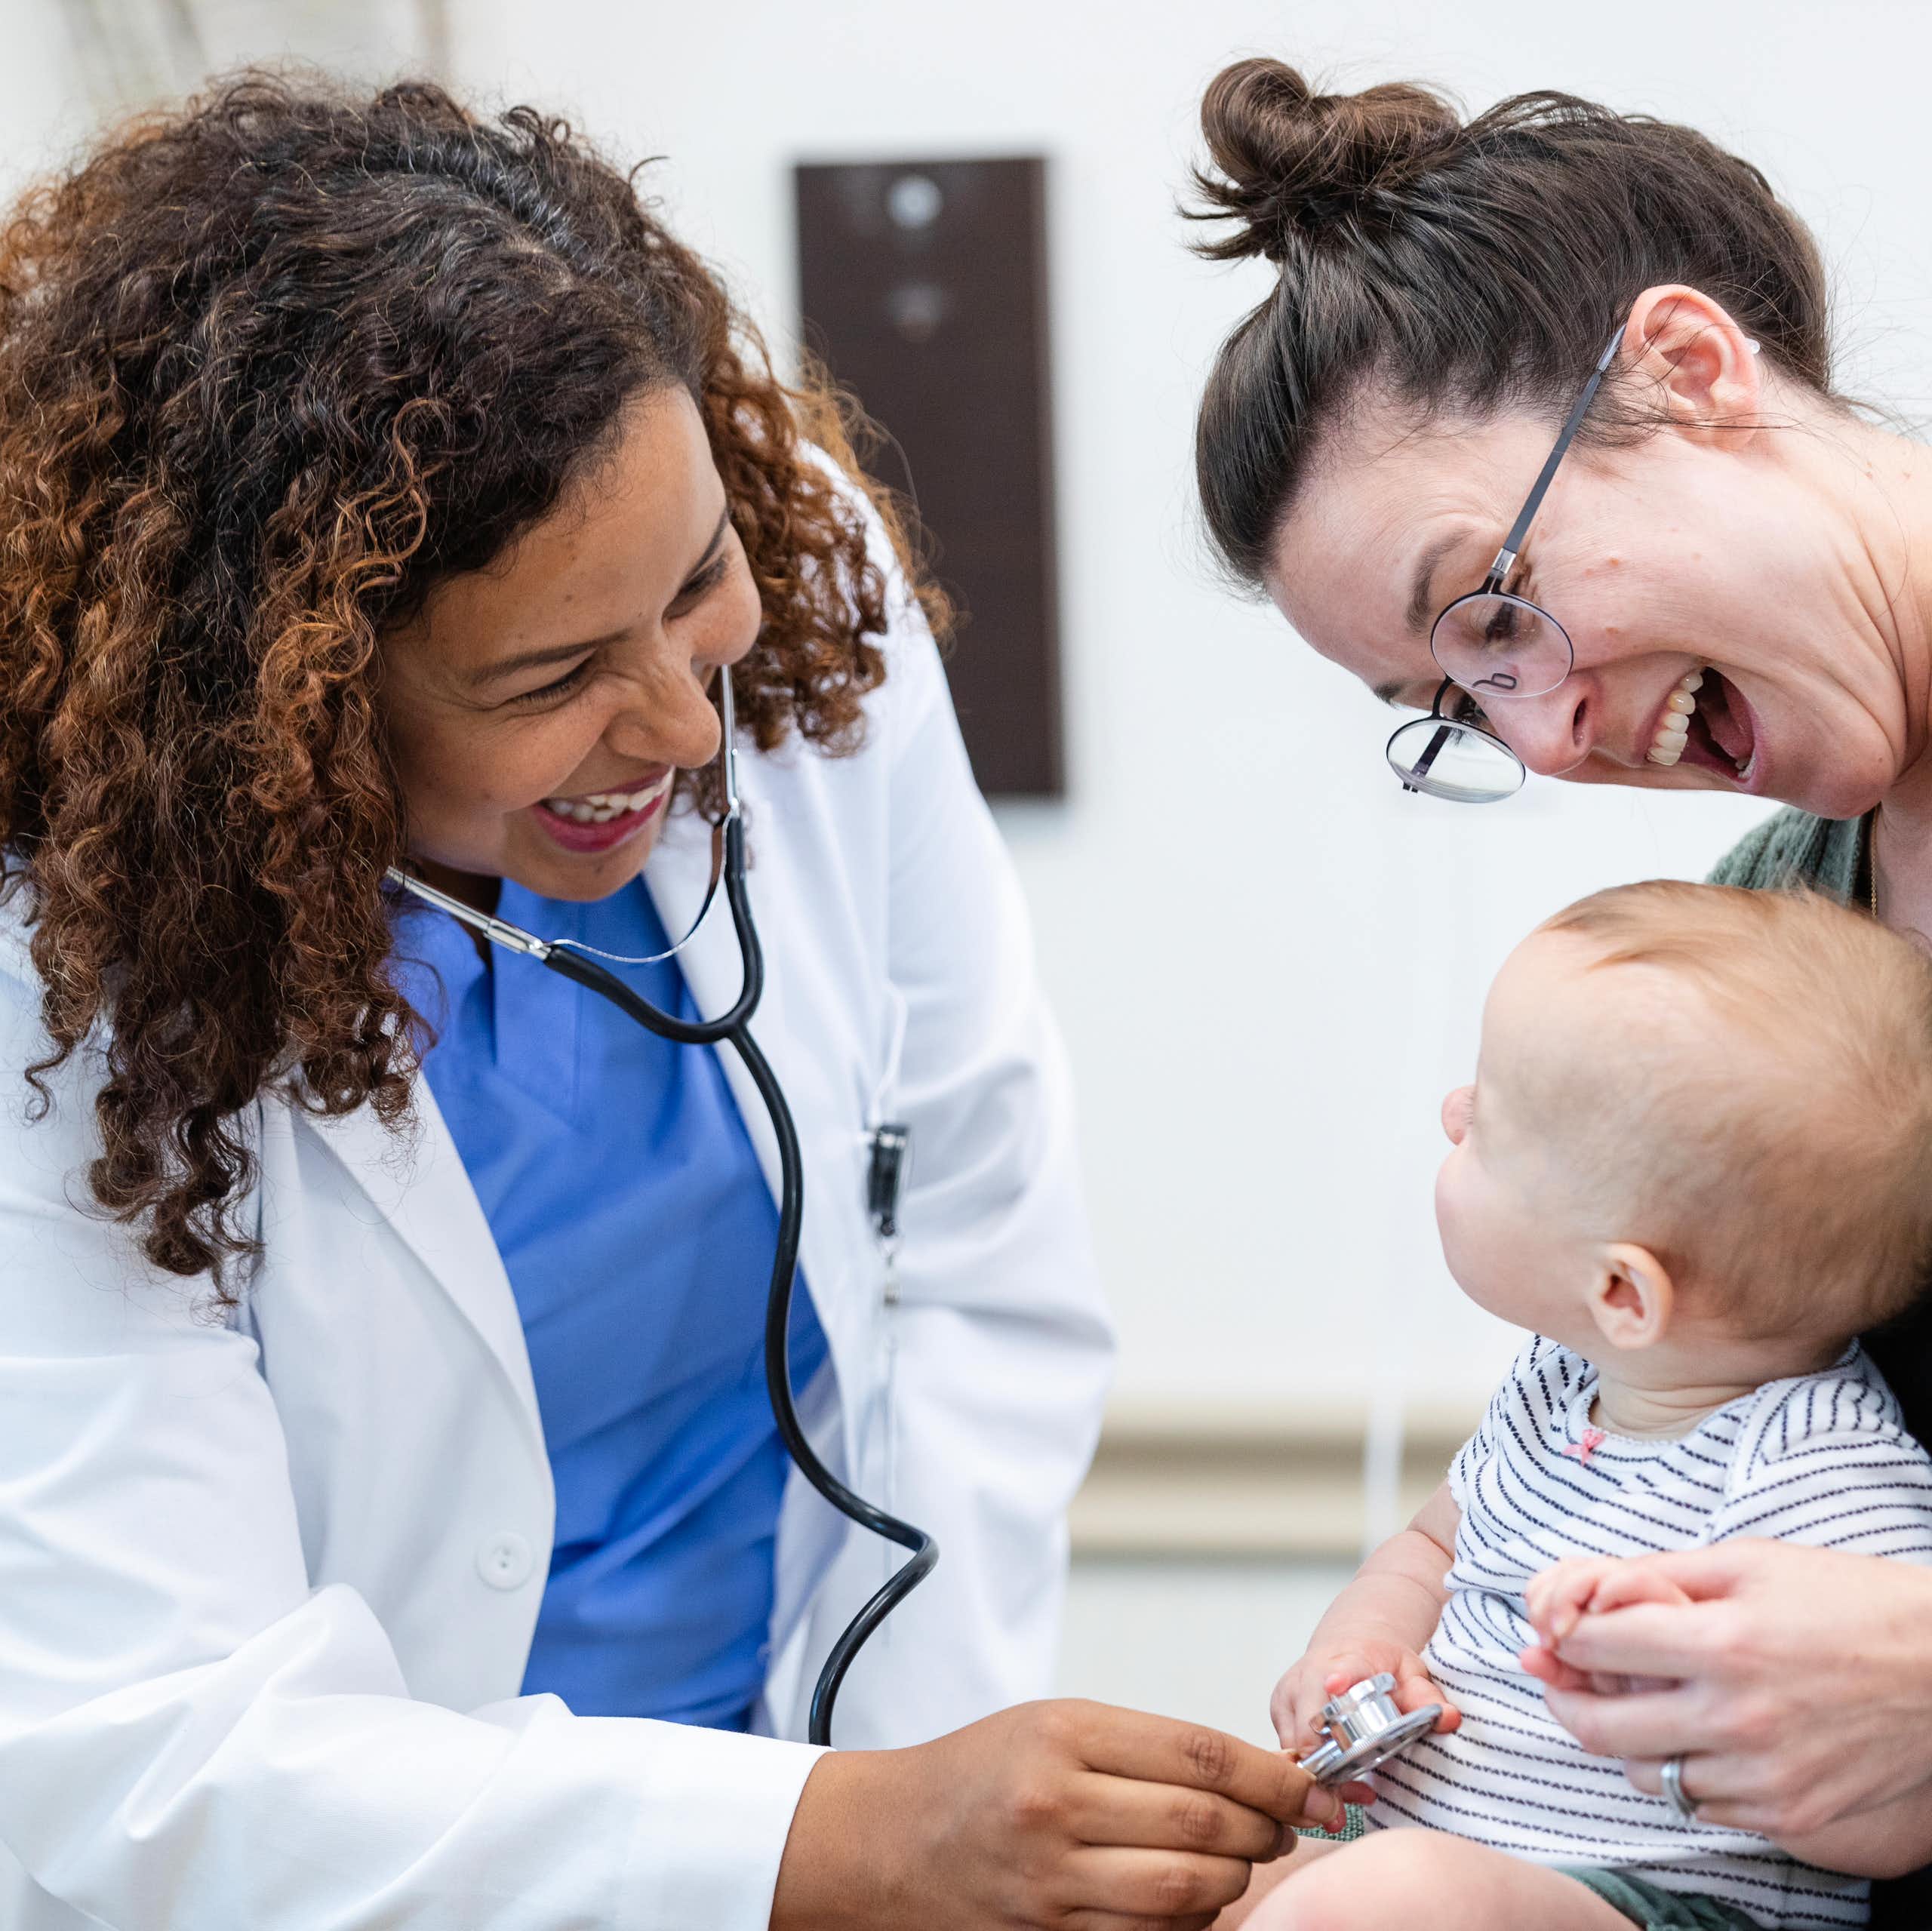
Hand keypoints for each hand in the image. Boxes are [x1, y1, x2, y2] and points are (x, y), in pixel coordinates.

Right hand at [770, 1698, 1343, 1930]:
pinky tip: (1192, 1895)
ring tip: (1239, 1859)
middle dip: (1268, 1830)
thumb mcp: (1052, 1726)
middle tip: (1289, 1825)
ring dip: (1234, 1879)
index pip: (1202, 1756)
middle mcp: (1058, 1806)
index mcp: (1064, 1734)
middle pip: (1206, 1827)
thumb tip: (1248, 1773)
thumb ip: (1143, 1747)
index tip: (1314, 1787)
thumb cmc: (975, 1775)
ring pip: (1189, 1889)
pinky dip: (1190, 1918)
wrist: (887, 1843)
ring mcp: (1053, 1881)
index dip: (1274, 1777)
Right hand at [1270, 1637, 1458, 1806]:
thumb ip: (1427, 1696)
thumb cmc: (1380, 1663)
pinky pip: (1287, 1752)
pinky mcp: (1279, 1713)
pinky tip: (1338, 1790)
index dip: (1337, 1681)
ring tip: (1356, 1797)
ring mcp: (1289, 1694)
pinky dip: (1310, 1776)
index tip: (1337, 1686)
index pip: (1338, 1669)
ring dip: (1320, 1779)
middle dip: (1329, 1767)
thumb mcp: (1410, 1673)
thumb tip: (1449, 1718)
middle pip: (1308, 1724)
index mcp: (1344, 1659)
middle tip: (1359, 1795)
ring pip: (1292, 1746)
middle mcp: (1307, 1675)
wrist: (1351, 1644)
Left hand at [1530, 1540, 1931, 1844]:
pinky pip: (1703, 1807)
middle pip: (1601, 1727)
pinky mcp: (1793, 1815)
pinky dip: (1686, 1777)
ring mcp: (1765, 1777)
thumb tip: (1586, 1589)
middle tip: (1559, 1681)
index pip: (1593, 1646)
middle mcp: (1737, 1718)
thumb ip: (1660, 1573)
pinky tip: (1697, 1740)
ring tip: (1639, 1708)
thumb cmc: (1850, 1601)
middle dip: (1565, 1700)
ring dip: (1628, 1743)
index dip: (1561, 1635)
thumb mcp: (1751, 1562)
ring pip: (1648, 1776)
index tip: (1553, 1631)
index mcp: (1722, 1643)